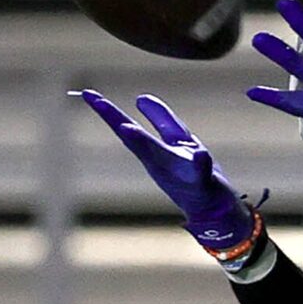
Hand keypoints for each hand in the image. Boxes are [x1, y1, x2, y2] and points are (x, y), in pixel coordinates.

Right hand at [77, 90, 263, 269]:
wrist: (213, 209)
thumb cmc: (191, 174)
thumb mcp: (177, 140)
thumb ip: (161, 119)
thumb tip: (140, 98)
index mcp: (153, 152)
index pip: (126, 128)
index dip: (108, 112)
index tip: (88, 94)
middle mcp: (162, 164)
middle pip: (139, 144)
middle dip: (122, 127)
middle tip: (99, 107)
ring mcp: (181, 176)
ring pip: (163, 159)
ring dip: (147, 146)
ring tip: (127, 128)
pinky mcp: (202, 185)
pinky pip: (201, 173)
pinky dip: (199, 164)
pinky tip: (200, 154)